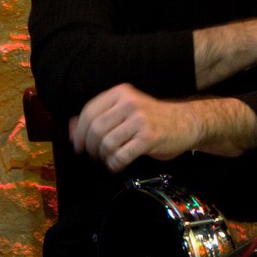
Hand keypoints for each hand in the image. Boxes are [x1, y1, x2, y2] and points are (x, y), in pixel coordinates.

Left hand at [69, 83, 198, 172]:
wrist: (186, 123)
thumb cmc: (152, 119)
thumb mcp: (125, 110)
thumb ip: (99, 115)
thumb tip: (70, 127)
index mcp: (121, 92)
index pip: (89, 112)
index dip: (79, 132)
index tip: (78, 145)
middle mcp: (129, 103)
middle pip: (95, 129)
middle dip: (91, 147)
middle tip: (95, 155)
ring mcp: (140, 119)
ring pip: (106, 144)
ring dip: (105, 156)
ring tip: (111, 158)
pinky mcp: (148, 137)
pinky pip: (121, 155)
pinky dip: (115, 163)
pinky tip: (119, 163)